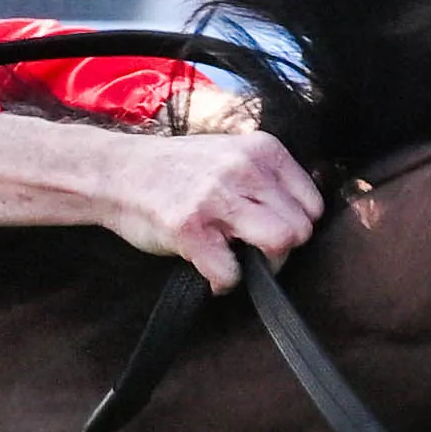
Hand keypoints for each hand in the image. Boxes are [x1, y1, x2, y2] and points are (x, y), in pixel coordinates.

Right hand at [0, 112, 321, 287]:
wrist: (117, 172)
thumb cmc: (177, 171)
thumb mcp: (231, 155)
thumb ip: (268, 177)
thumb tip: (307, 216)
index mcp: (262, 149)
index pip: (313, 205)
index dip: (295, 225)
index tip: (268, 230)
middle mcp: (244, 169)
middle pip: (300, 230)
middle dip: (281, 250)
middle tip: (251, 251)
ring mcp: (216, 197)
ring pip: (280, 244)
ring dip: (262, 267)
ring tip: (237, 261)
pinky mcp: (189, 228)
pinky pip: (231, 273)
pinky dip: (223, 282)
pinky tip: (209, 270)